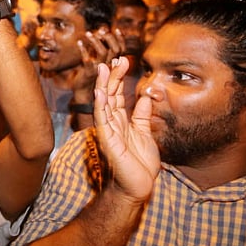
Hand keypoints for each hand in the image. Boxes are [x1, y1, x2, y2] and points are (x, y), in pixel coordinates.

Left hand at [71, 28, 125, 98]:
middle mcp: (109, 67)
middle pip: (115, 50)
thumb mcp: (98, 61)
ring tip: (87, 34)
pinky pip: (87, 59)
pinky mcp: (89, 73)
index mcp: (113, 64)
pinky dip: (83, 50)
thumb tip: (102, 31)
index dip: (120, 39)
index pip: (121, 50)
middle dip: (108, 38)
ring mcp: (100, 70)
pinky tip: (79, 43)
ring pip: (103, 53)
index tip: (115, 29)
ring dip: (95, 41)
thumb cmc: (90, 75)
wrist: (83, 93)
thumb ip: (101, 49)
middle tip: (99, 32)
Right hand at [91, 57, 159, 203]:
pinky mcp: (108, 141)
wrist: (138, 187)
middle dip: (113, 76)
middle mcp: (112, 123)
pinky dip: (101, 106)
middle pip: (110, 95)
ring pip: (104, 104)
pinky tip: (100, 93)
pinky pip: (103, 121)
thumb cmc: (139, 164)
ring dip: (104, 85)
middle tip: (116, 59)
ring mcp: (108, 131)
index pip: (117, 95)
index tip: (123, 61)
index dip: (119, 78)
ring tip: (104, 68)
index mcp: (121, 121)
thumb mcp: (145, 134)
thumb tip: (145, 97)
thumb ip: (142, 116)